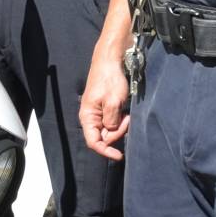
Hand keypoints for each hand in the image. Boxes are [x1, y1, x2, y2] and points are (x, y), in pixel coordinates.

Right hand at [78, 37, 131, 161]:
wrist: (110, 61)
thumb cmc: (109, 79)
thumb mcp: (113, 102)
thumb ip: (112, 122)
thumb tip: (112, 132)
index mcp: (88, 117)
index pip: (94, 142)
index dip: (106, 151)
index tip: (119, 155)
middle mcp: (91, 117)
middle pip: (104, 136)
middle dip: (117, 132)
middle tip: (127, 119)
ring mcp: (99, 112)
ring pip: (110, 129)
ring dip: (120, 125)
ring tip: (126, 112)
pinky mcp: (106, 108)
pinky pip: (113, 121)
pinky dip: (121, 119)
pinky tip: (125, 110)